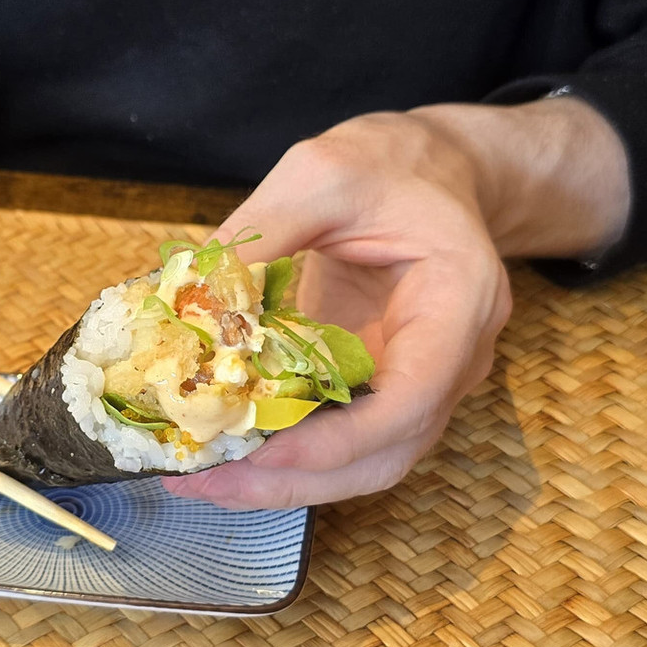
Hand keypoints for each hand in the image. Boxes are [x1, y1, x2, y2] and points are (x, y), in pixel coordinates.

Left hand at [166, 97, 629, 509]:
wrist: (430, 172)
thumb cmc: (389, 165)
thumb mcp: (321, 174)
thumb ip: (261, 230)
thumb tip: (188, 296)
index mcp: (458, 301)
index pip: (412, 399)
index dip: (339, 440)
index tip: (264, 450)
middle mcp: (451, 360)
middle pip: (385, 454)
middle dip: (294, 479)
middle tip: (206, 480)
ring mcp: (420, 383)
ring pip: (361, 463)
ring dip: (282, 481)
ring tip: (200, 477)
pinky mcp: (383, 388)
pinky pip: (340, 440)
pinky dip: (284, 455)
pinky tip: (225, 450)